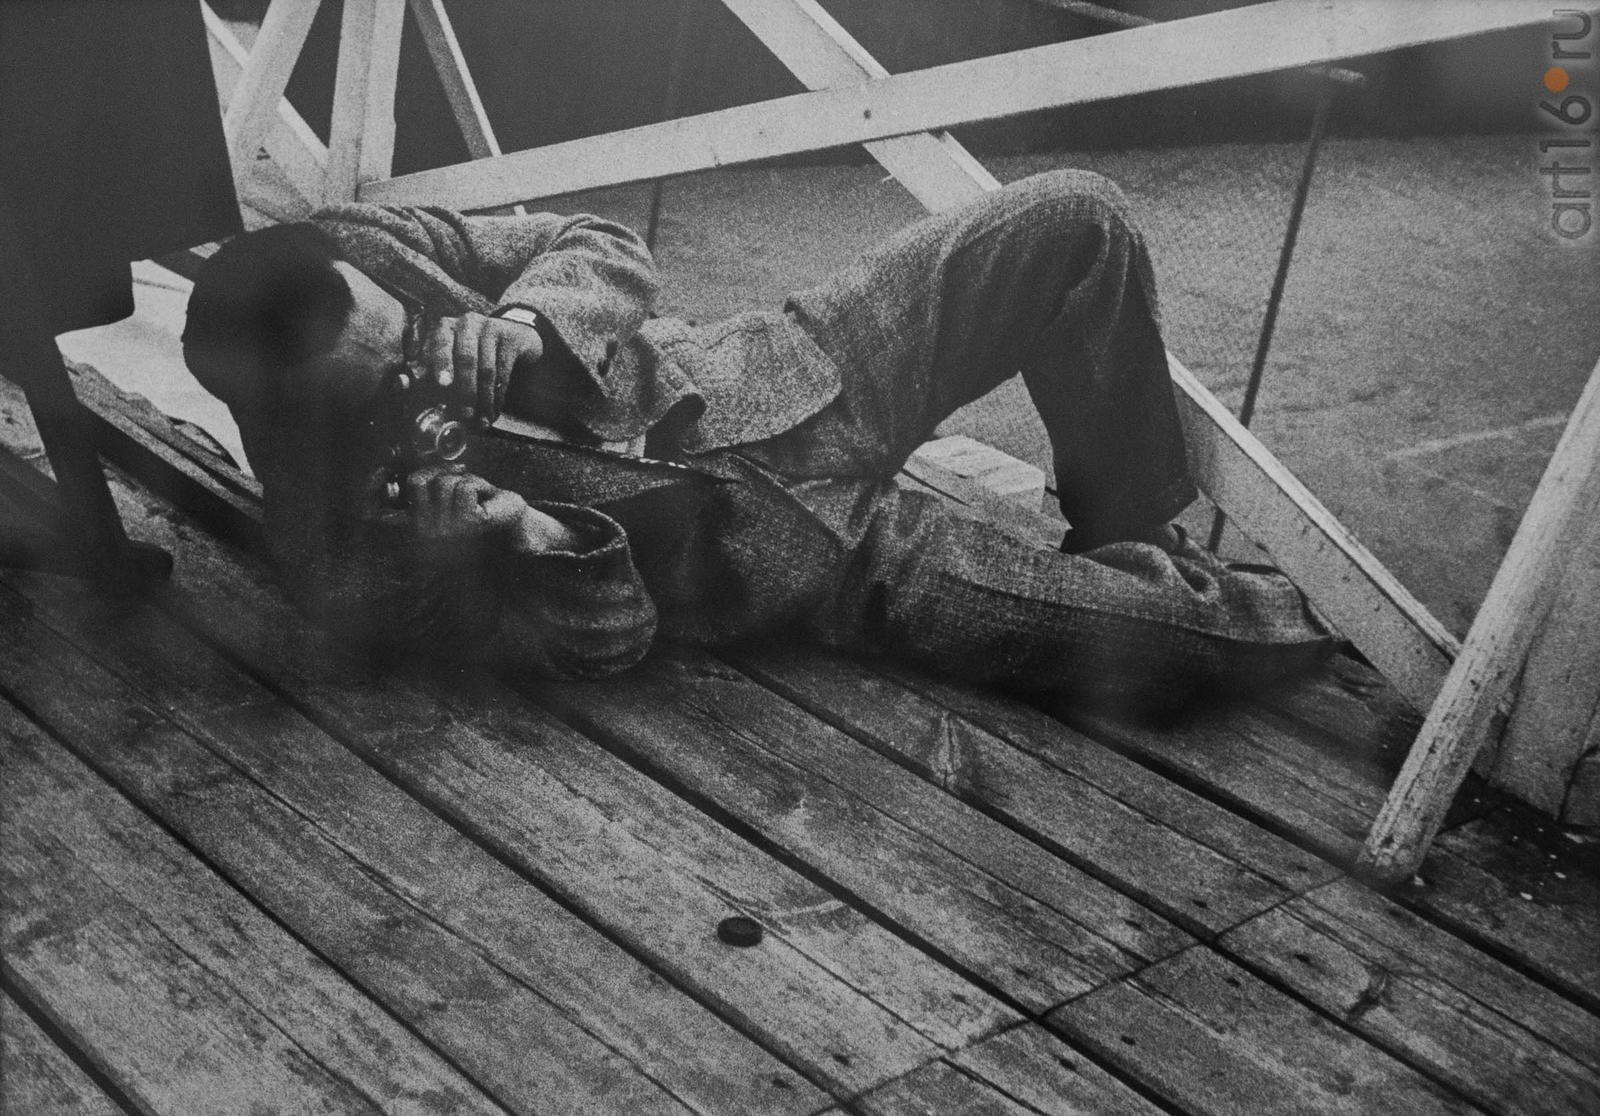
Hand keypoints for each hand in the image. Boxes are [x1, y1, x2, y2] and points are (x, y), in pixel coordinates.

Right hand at [404, 464, 577, 552]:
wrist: (517, 526)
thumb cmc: (484, 510)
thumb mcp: (450, 496)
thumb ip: (433, 483)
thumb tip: (429, 467)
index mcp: (421, 525)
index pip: (413, 483)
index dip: (431, 470)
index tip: (450, 472)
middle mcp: (429, 533)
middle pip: (428, 481)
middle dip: (451, 476)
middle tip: (469, 488)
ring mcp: (447, 531)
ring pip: (445, 483)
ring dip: (465, 482)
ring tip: (477, 496)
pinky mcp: (468, 524)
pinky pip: (465, 487)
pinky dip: (477, 485)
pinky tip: (485, 500)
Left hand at [415, 311, 542, 425]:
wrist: (508, 343)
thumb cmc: (468, 360)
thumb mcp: (445, 365)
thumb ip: (421, 376)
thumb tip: (400, 383)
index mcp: (444, 327)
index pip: (440, 343)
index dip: (441, 363)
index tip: (443, 383)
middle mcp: (466, 322)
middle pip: (466, 358)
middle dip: (465, 389)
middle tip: (465, 414)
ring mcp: (491, 326)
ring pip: (486, 368)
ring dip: (484, 400)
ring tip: (481, 422)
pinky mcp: (510, 337)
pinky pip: (503, 371)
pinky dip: (498, 396)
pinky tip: (494, 412)